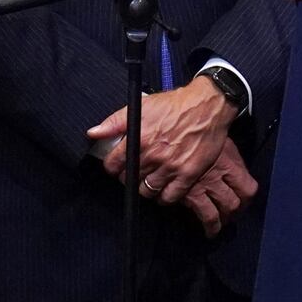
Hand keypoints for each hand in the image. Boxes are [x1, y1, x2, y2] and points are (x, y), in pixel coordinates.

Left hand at [87, 75, 238, 202]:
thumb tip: (93, 133)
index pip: (113, 164)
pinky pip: (169, 197)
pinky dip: (165, 196)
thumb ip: (114, 122)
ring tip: (151, 179)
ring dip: (146, 187)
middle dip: (130, 176)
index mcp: (139, 138)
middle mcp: (153, 155)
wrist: (209, 106)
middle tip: (137, 171)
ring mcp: (172, 166)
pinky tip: (165, 188)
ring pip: (147, 190)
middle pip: (129, 179)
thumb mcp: (143, 106)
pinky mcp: (189, 174)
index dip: (113, 166)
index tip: (118, 166)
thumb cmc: (176, 104)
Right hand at [181, 138, 258, 237]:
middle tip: (229, 217)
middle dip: (232, 214)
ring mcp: (203, 186)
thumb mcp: (222, 142)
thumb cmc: (199, 132)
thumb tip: (234, 171)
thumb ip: (229, 159)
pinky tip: (202, 227)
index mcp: (231, 164)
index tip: (244, 203)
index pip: (249, 188)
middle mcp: (219, 177)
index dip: (248, 199)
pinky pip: (199, 213)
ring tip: (215, 228)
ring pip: (216, 214)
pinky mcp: (188, 193)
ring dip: (217, 224)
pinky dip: (202, 223)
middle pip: (234, 204)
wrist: (180, 127)